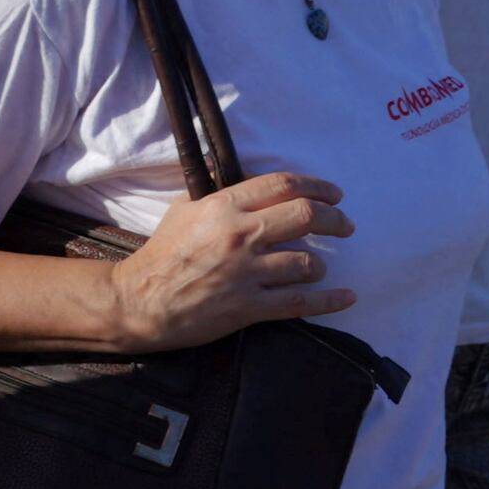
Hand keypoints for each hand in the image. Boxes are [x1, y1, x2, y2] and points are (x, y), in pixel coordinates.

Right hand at [105, 173, 353, 353]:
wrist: (141, 301)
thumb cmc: (161, 254)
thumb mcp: (183, 210)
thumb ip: (218, 195)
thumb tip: (242, 181)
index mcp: (224, 206)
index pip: (282, 186)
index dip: (316, 186)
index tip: (334, 194)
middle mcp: (240, 235)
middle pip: (305, 216)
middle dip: (334, 219)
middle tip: (345, 224)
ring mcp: (246, 273)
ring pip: (306, 262)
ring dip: (320, 264)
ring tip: (320, 267)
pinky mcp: (249, 307)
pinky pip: (300, 303)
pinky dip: (329, 301)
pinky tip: (347, 297)